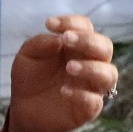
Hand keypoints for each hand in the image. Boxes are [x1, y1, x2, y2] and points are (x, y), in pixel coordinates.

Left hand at [5, 14, 118, 131]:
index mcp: (77, 46)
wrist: (23, 108)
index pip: (85, 27)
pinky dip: (82, 94)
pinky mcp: (88, 108)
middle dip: (88, 41)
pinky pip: (95, 101)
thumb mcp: (27, 56)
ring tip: (69, 68)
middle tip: (66, 40)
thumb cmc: (29, 77)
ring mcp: (91, 86)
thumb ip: (40, 44)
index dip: (71, 22)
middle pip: (105, 47)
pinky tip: (63, 91)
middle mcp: (90, 62)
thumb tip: (59, 41)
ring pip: (109, 74)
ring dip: (91, 68)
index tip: (49, 24)